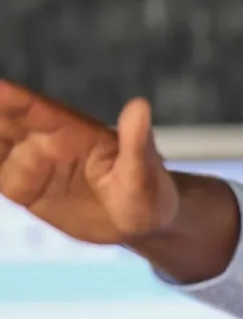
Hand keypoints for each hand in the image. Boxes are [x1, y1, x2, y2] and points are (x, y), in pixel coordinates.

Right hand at [0, 80, 177, 243]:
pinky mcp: (21, 186)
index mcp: (72, 130)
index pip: (31, 108)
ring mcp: (29, 162)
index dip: (6, 97)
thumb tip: (141, 105)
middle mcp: (44, 140)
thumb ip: (138, 141)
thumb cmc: (151, 193)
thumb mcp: (146, 171)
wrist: (141, 221)